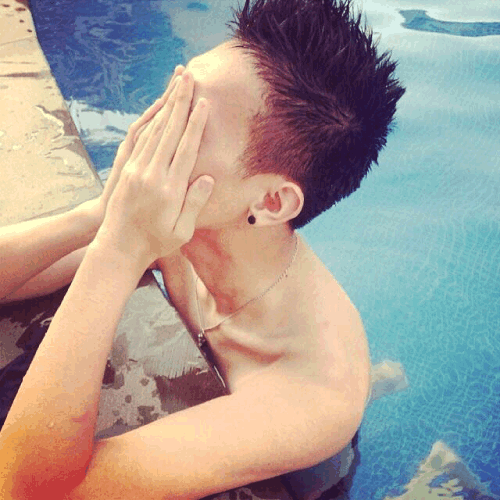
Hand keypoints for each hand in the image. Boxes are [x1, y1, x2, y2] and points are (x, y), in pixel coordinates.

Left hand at [94, 71, 213, 265]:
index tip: (203, 104)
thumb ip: (194, 204)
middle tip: (188, 78)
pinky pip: (140, 139)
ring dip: (166, 105)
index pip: (184, 149)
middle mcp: (151, 174)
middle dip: (180, 102)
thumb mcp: (181, 231)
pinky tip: (158, 108)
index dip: (195, 125)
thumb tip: (207, 177)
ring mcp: (135, 170)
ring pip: (153, 130)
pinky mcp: (126, 169)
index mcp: (168, 189)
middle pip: (168, 131)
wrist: (118, 247)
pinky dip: (150, 121)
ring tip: (175, 85)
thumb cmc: (155, 243)